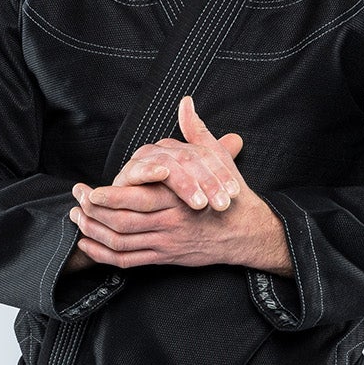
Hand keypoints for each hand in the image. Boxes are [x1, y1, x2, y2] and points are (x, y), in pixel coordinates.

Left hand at [68, 97, 290, 273]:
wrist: (246, 232)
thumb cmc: (230, 194)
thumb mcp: (217, 160)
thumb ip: (196, 132)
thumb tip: (186, 103)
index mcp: (176, 199)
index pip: (135, 199)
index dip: (108, 197)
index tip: (90, 189)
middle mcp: (168, 223)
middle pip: (121, 222)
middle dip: (92, 212)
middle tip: (76, 201)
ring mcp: (164, 243)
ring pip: (120, 242)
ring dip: (93, 232)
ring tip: (77, 218)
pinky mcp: (164, 257)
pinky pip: (127, 261)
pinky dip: (103, 255)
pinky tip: (88, 244)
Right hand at [114, 94, 243, 210]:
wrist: (140, 225)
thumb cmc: (172, 205)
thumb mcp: (199, 186)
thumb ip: (216, 159)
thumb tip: (237, 139)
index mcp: (180, 150)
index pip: (205, 154)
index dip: (221, 172)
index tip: (234, 193)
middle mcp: (162, 151)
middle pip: (189, 157)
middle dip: (208, 181)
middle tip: (222, 204)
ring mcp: (143, 161)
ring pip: (169, 163)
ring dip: (185, 183)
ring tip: (200, 203)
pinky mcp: (125, 176)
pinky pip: (138, 170)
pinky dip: (150, 169)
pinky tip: (164, 175)